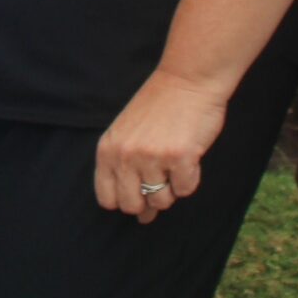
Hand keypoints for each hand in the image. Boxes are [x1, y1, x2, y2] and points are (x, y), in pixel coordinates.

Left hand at [95, 70, 228, 223]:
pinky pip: (186, 189)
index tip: (139, 190)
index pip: (107, 199)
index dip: (125, 200)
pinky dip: (191, 178)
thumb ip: (127, 171)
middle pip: (133, 206)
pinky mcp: (180, 158)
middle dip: (149, 200)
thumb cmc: (160, 107)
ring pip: (162, 201)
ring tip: (174, 160)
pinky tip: (190, 156)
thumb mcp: (129, 134)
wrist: (188, 80)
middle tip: (162, 176)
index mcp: (108, 150)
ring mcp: (152, 157)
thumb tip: (143, 217)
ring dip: (172, 188)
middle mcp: (125, 155)